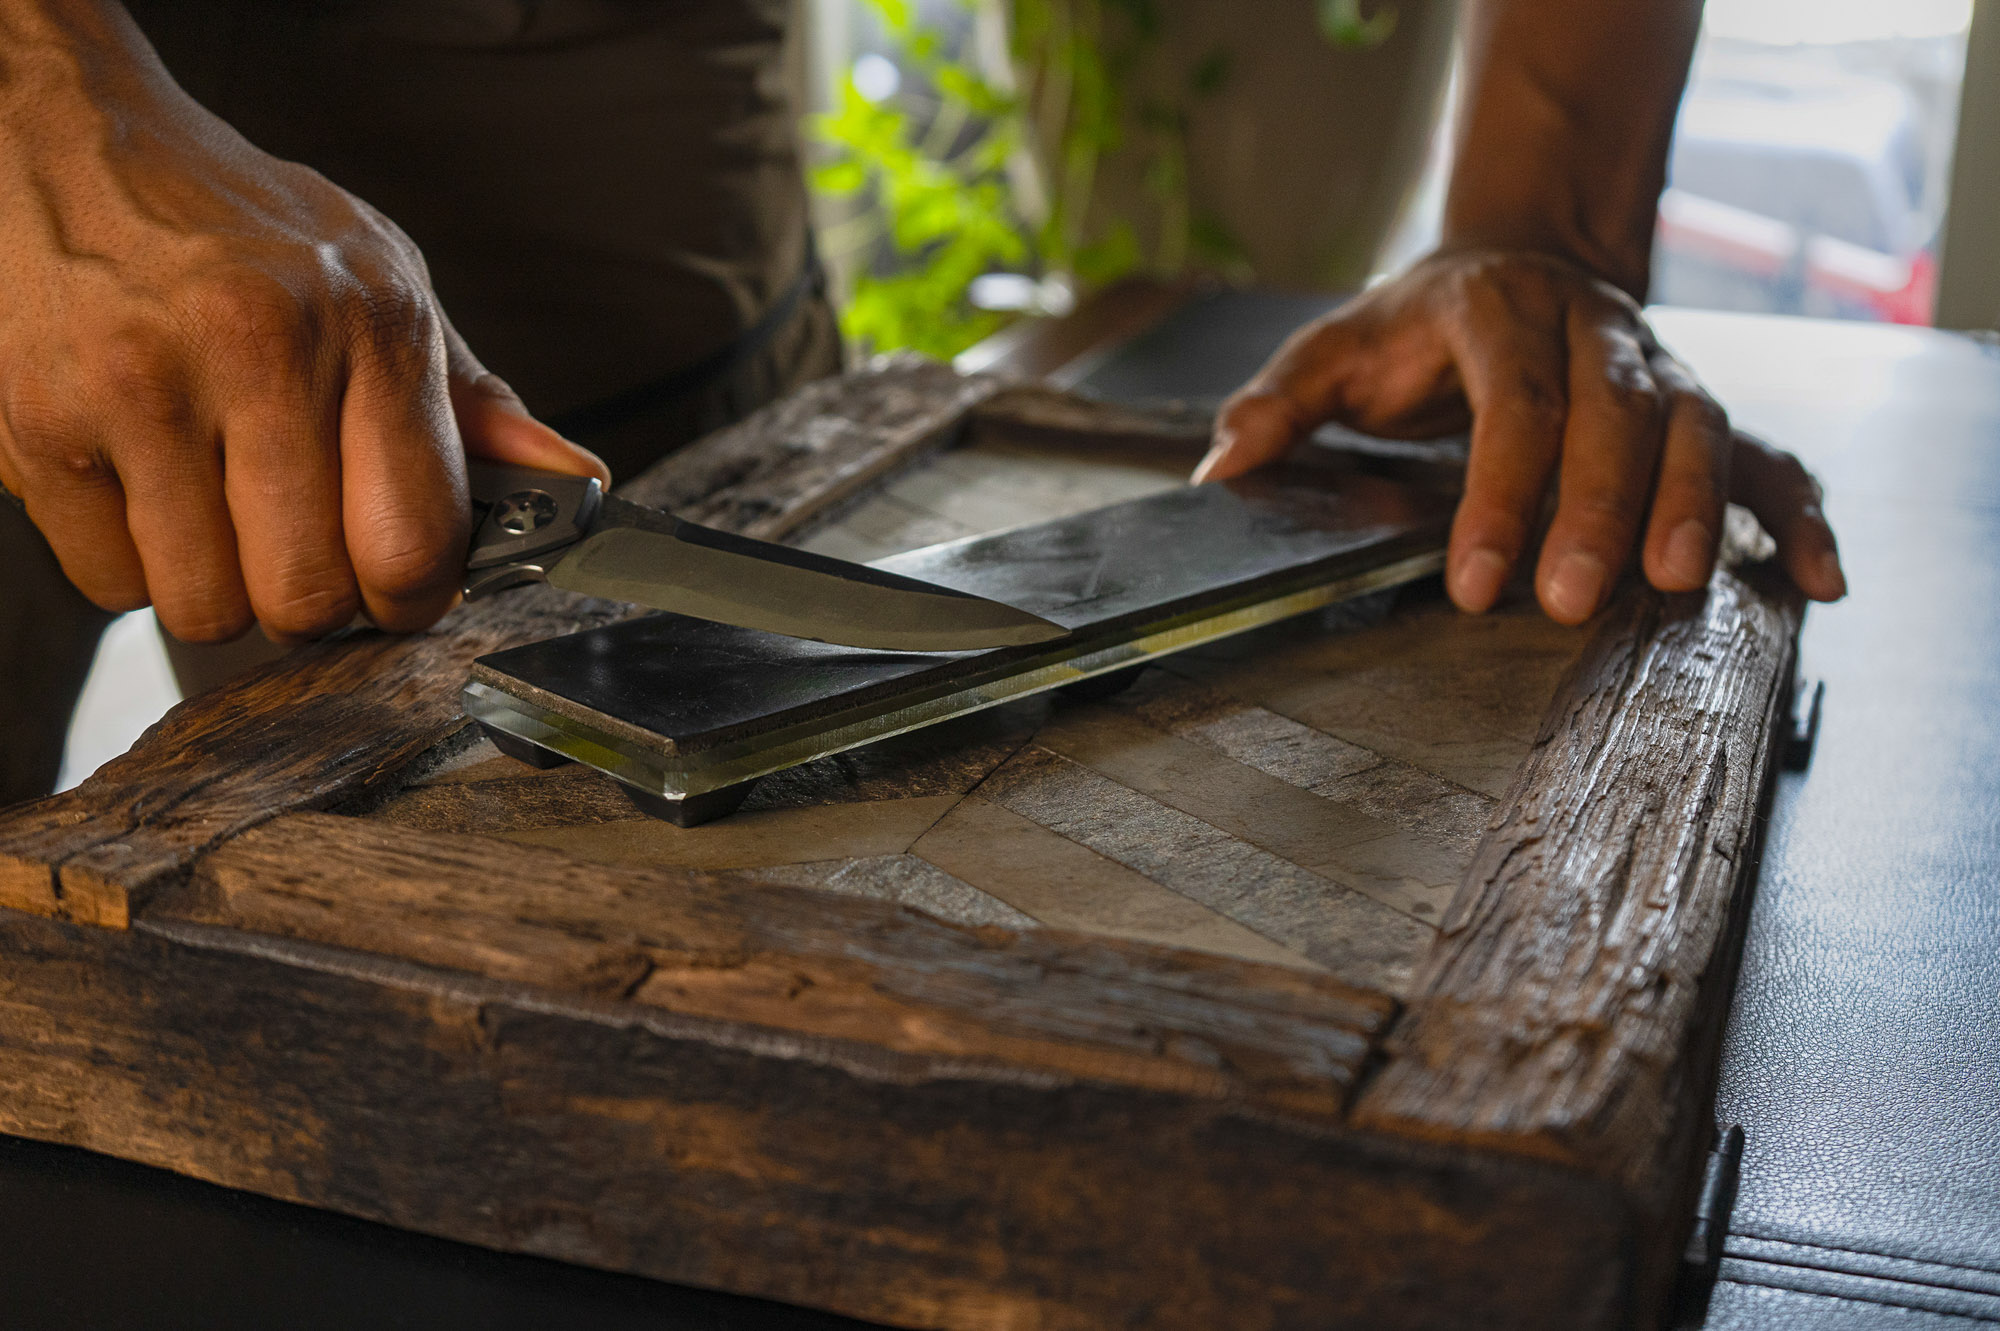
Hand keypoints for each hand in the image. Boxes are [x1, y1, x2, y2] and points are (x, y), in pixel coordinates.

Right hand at [0, 11, 605, 643]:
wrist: (75, 142)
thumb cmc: (246, 228)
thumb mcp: (385, 284)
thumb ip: (476, 402)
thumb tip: (577, 483)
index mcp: (370, 324)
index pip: (414, 543)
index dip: (415, 599)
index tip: (403, 590)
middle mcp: (260, 349)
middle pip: (310, 597)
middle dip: (316, 603)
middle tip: (304, 550)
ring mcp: (142, 387)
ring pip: (207, 608)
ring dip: (222, 589)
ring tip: (223, 512)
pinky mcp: (40, 422)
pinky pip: (111, 583)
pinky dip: (136, 566)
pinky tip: (150, 490)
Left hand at [1193, 248, 1845, 621]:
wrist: (1514, 263)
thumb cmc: (1416, 329)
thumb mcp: (1336, 349)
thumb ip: (1278, 404)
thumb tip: (1221, 474)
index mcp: (1499, 312)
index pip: (1512, 402)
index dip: (1498, 493)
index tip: (1474, 583)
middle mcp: (1594, 330)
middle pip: (1614, 414)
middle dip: (1597, 508)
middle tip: (1571, 601)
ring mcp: (1658, 366)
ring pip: (1698, 424)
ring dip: (1695, 505)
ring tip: (1677, 587)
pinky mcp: (1700, 407)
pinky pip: (1766, 451)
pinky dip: (1796, 510)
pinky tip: (1814, 578)